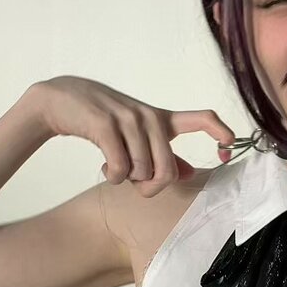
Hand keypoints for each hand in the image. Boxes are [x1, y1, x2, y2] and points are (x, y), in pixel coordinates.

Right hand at [29, 75, 235, 196]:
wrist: (59, 100)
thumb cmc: (102, 121)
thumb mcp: (136, 134)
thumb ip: (162, 153)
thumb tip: (187, 174)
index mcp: (161, 118)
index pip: (202, 118)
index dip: (220, 132)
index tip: (227, 147)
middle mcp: (149, 117)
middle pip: (168, 170)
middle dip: (151, 186)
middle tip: (135, 182)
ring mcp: (128, 119)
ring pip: (143, 172)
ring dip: (127, 179)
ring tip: (114, 165)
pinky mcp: (106, 125)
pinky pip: (121, 168)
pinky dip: (113, 176)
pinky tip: (105, 167)